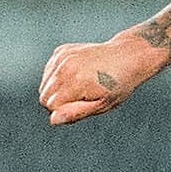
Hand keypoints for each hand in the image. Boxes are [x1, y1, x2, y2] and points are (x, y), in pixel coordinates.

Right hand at [38, 31, 167, 124]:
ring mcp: (62, 56)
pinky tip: (76, 75)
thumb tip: (53, 120)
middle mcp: (65, 66)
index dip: (64, 111)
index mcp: (75, 81)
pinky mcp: (61, 51)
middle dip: (58, 102)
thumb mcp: (102, 105)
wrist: (127, 57)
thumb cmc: (118, 85)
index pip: (50, 105)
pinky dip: (57, 77)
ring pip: (45, 84)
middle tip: (81, 98)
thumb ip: (76, 113)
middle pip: (43, 95)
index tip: (82, 106)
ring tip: (80, 87)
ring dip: (57, 90)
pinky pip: (48, 71)